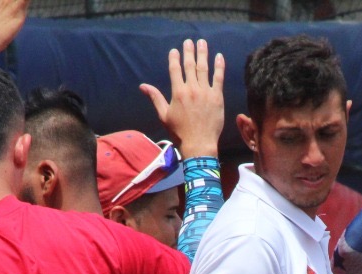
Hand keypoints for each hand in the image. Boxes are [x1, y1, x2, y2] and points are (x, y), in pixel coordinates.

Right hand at [140, 38, 225, 158]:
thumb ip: (155, 98)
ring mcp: (205, 92)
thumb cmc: (179, 132)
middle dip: (189, 51)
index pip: (175, 70)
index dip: (174, 58)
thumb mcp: (164, 115)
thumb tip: (143, 86)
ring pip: (204, 68)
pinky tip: (219, 56)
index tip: (175, 50)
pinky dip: (219, 66)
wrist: (199, 144)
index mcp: (178, 93)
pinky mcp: (217, 97)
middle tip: (189, 41)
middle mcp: (191, 89)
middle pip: (190, 65)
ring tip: (202, 43)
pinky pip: (218, 78)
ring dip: (203, 54)